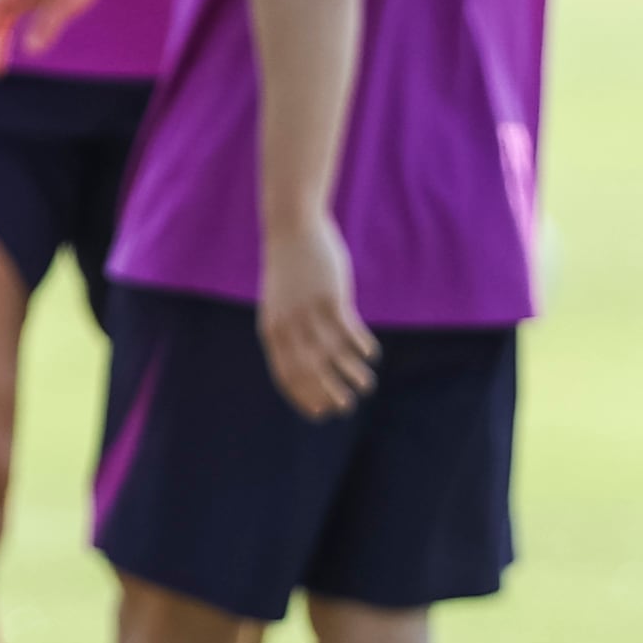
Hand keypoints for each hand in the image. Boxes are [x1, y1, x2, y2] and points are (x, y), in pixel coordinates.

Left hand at [257, 218, 376, 419]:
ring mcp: (309, 311)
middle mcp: (289, 325)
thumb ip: (290, 332)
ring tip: (365, 386)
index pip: (286, 375)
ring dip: (350, 374)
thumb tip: (308, 361)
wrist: (292, 229)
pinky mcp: (330, 296)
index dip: (303, 396)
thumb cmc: (289, 270)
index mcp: (273, 330)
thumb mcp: (281, 304)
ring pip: (332, 354)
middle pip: (309, 370)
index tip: (320, 412)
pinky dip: (360, 346)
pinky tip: (370, 355)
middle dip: (327, 393)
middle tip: (345, 408)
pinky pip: (348, 329)